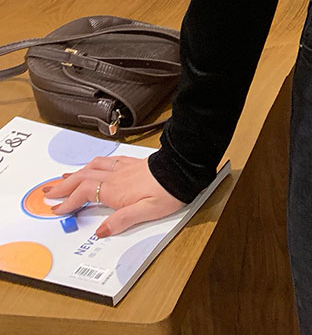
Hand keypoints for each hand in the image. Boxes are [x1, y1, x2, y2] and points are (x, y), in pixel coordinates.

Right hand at [41, 155, 186, 237]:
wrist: (183, 170)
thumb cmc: (169, 192)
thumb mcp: (147, 212)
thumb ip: (122, 220)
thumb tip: (101, 231)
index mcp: (115, 190)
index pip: (83, 195)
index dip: (68, 202)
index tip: (56, 209)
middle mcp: (116, 176)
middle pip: (82, 178)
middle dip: (63, 186)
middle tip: (48, 191)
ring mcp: (124, 168)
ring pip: (92, 167)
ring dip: (75, 173)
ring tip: (63, 178)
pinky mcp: (133, 163)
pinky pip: (107, 161)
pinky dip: (93, 164)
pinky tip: (93, 165)